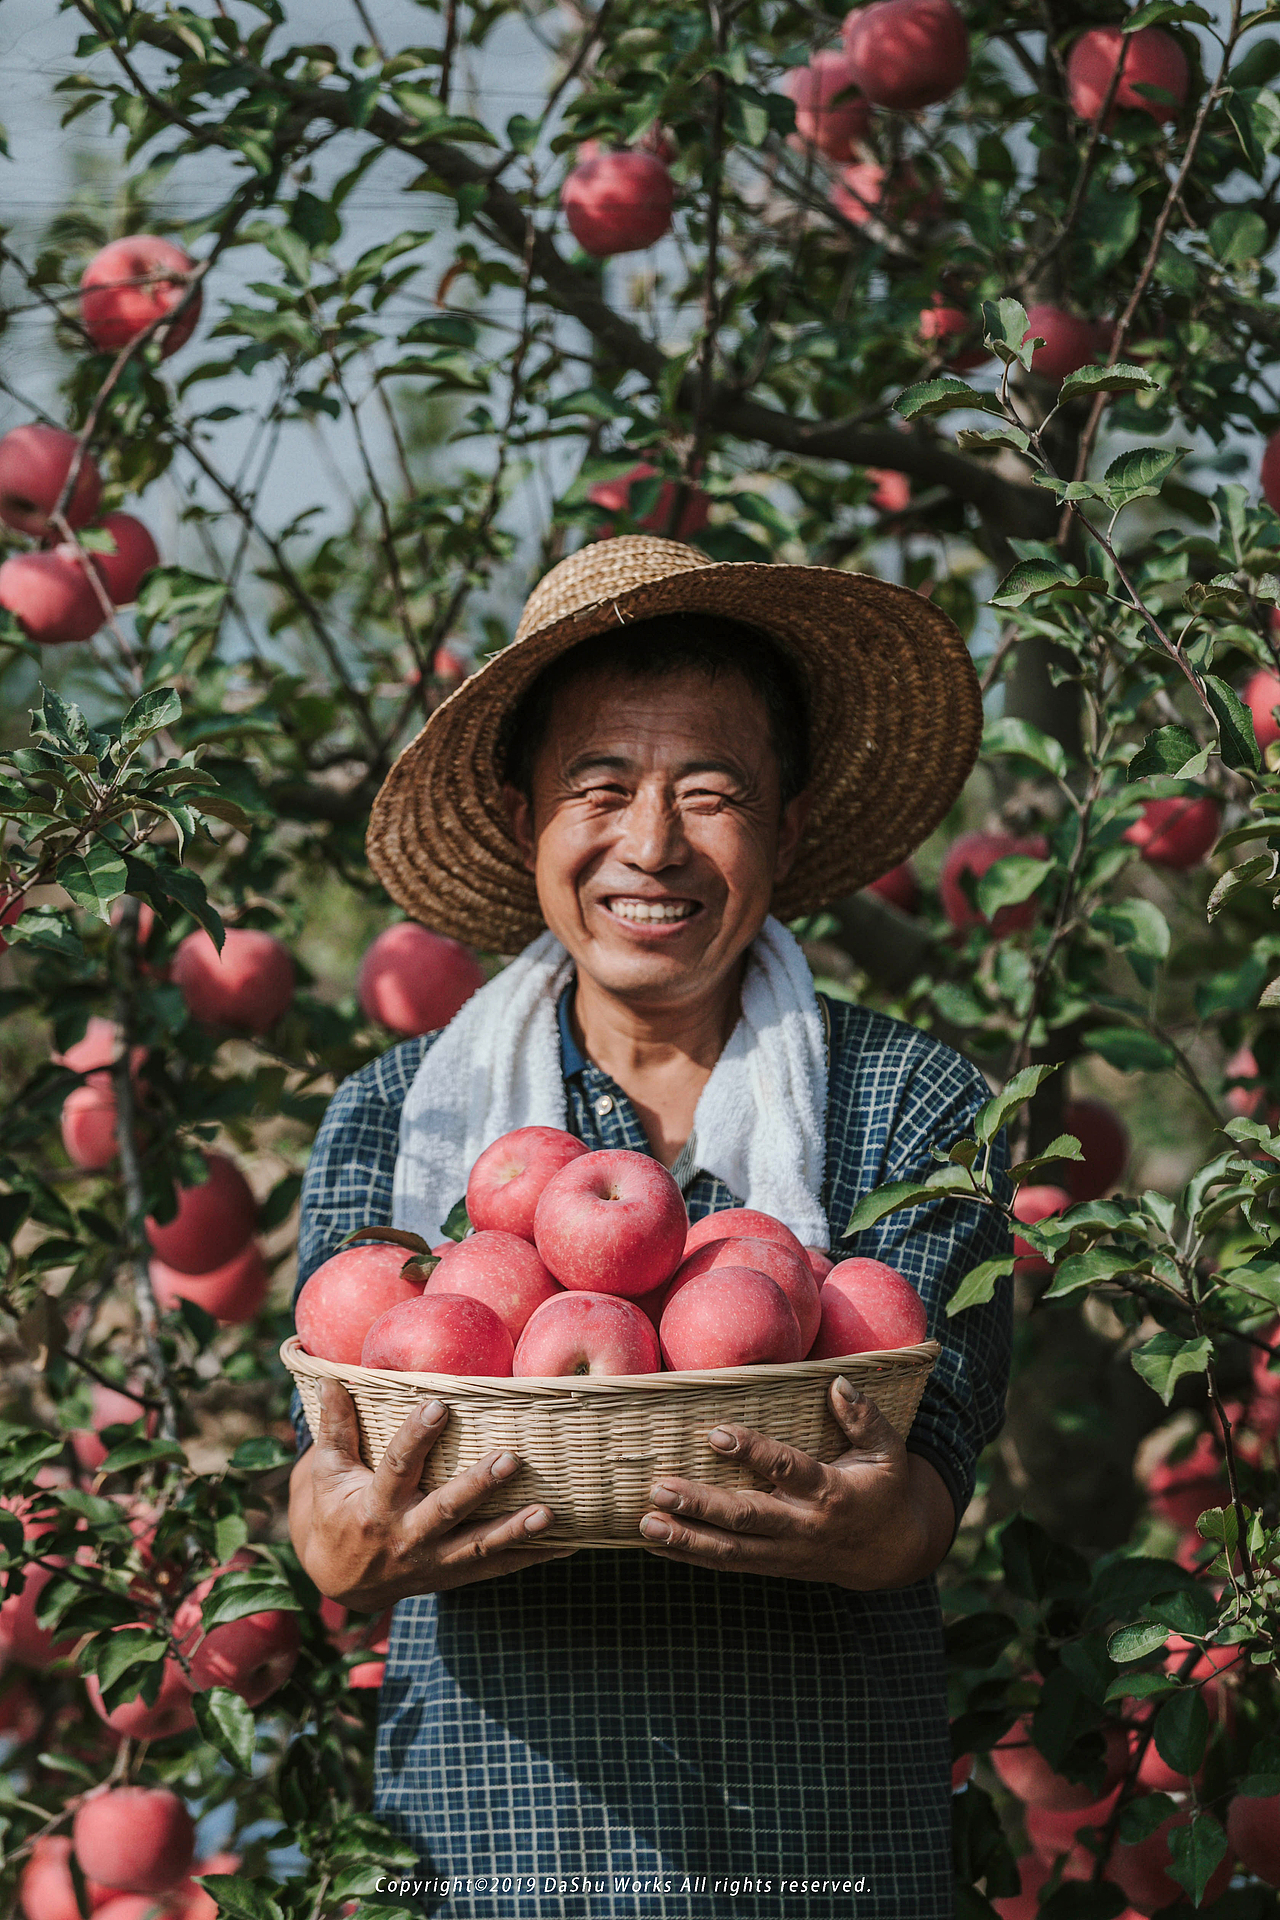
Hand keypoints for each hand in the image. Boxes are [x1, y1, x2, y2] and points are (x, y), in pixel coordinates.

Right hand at [288, 1376, 578, 1608]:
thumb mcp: (327, 1473)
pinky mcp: (452, 1574)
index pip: (397, 1466)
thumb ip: (336, 1428)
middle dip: (478, 1487)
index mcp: (374, 1506)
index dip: (417, 1436)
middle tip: (510, 1458)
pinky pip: (495, 1568)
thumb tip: (333, 1378)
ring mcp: (432, 1561)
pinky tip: (568, 1542)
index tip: (439, 1404)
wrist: (339, 1582)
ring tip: (548, 1512)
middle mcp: (406, 1536)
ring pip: (478, 1546)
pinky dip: (531, 1557)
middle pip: (446, 1510)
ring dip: (514, 1530)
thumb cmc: (334, 1513)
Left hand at [635, 1376, 954, 1588]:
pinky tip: (656, 1543)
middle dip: (701, 1505)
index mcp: (830, 1493)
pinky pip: (728, 1564)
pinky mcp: (772, 1565)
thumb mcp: (887, 1451)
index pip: (787, 1469)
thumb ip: (864, 1417)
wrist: (891, 1552)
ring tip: (647, 1522)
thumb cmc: (884, 1489)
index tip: (716, 1433)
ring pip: (731, 1550)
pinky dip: (691, 1556)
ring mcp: (785, 1552)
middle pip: (746, 1518)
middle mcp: (803, 1526)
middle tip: (660, 1489)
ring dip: (687, 1538)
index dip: (752, 1452)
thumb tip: (838, 1381)